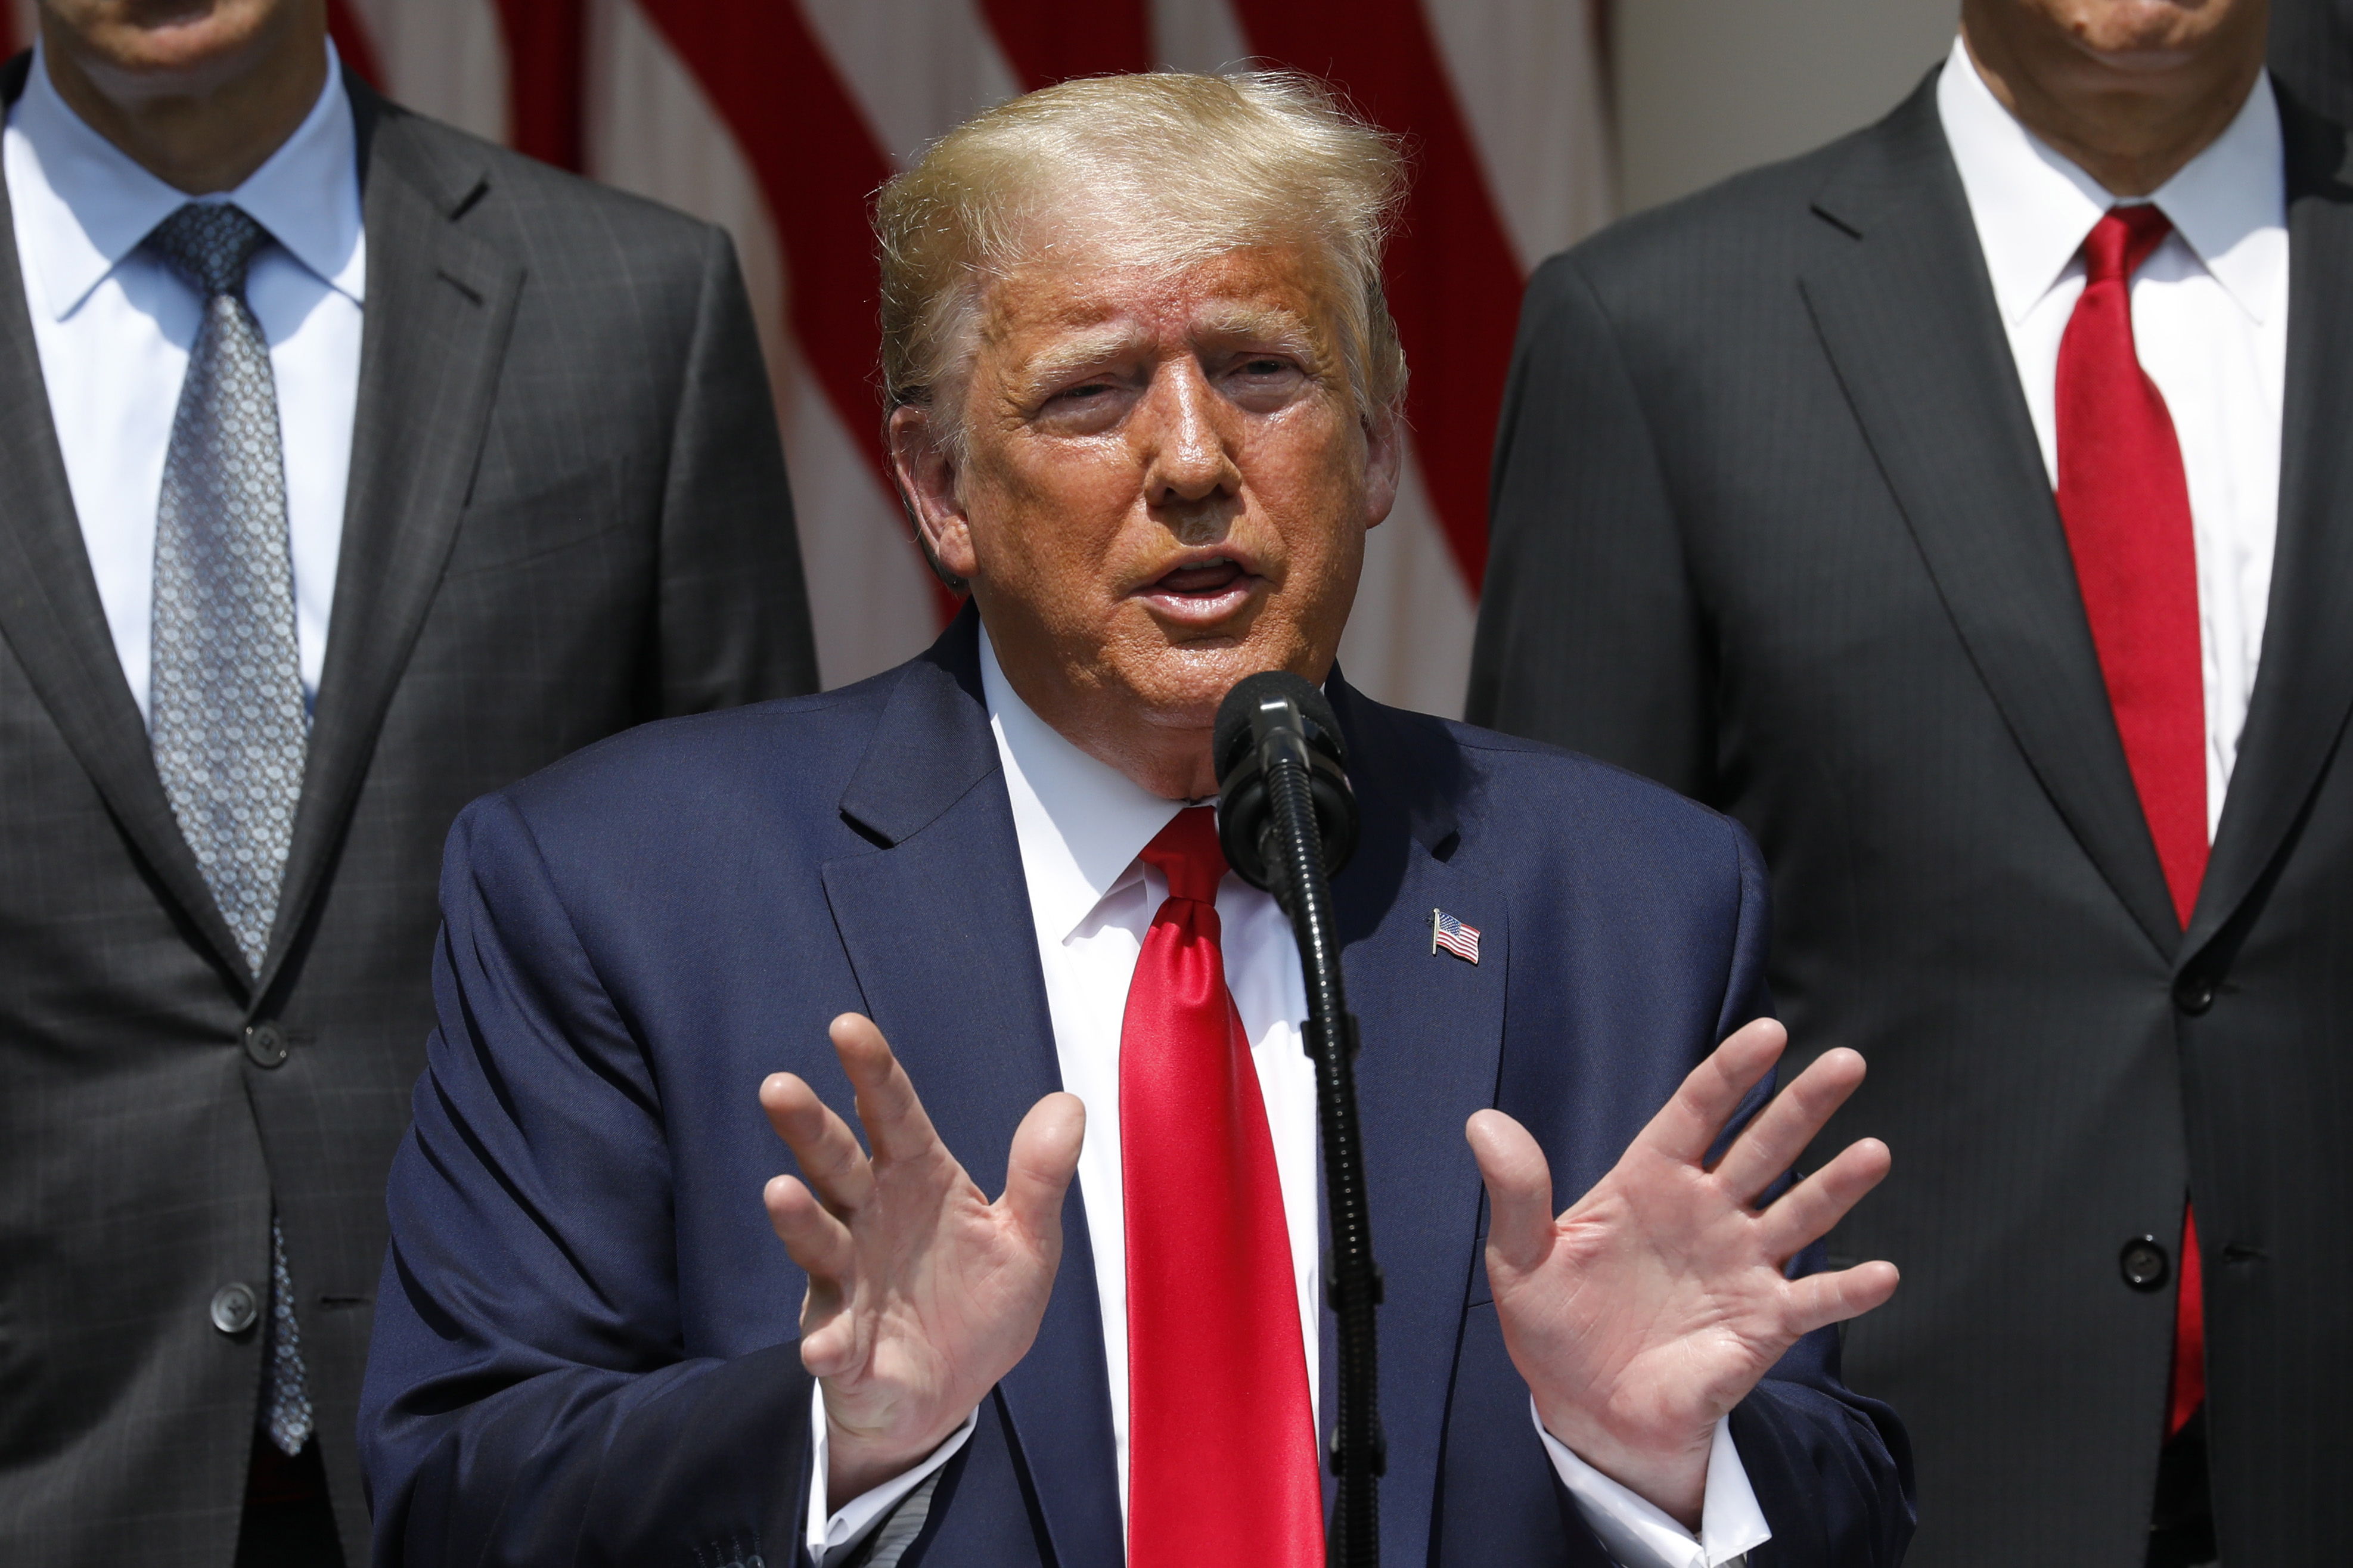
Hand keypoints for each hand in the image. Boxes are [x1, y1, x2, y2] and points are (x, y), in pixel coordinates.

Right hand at [762, 1013, 1084, 1501]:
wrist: (950, 1395)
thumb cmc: (979, 1304)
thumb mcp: (1028, 1243)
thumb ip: (1040, 1177)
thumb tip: (1068, 1103)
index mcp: (918, 1182)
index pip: (894, 1115)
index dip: (873, 1073)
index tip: (847, 1027)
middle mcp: (870, 1220)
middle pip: (836, 1165)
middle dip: (809, 1128)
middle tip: (779, 1087)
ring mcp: (849, 1283)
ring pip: (819, 1241)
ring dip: (800, 1220)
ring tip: (778, 1191)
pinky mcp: (844, 1347)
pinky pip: (832, 1341)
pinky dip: (827, 1341)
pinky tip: (823, 1344)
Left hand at [1467, 1018, 1896, 1527]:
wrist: (1585, 1408)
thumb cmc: (1554, 1325)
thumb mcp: (1520, 1258)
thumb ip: (1515, 1192)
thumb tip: (1481, 1121)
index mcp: (1650, 1182)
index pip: (1696, 1112)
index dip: (1730, 1072)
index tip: (1767, 1033)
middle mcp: (1707, 1212)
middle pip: (1762, 1146)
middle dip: (1803, 1105)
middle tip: (1846, 1061)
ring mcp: (1741, 1265)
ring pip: (1800, 1212)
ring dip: (1837, 1184)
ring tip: (1873, 1151)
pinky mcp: (1762, 1324)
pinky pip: (1814, 1302)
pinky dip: (1849, 1291)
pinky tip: (1882, 1273)